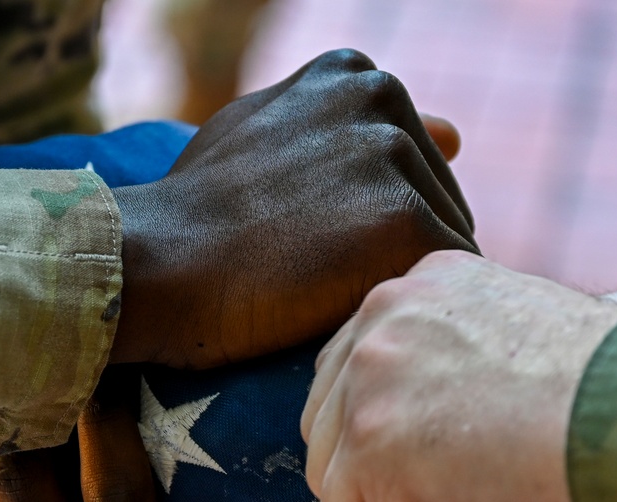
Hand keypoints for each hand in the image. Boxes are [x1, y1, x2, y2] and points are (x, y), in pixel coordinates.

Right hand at [110, 48, 477, 368]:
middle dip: (396, 248)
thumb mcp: (264, 133)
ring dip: (404, 279)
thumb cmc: (197, 210)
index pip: (411, 162)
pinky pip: (444, 285)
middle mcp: (382, 97)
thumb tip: (459, 131)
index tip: (324, 245)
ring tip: (329, 290)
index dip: (373, 218)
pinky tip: (352, 312)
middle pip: (438, 199)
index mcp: (352, 74)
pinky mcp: (407, 223)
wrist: (157, 263)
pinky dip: (408, 310)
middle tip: (318, 273)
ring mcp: (396, 157)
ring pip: (446, 244)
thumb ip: (347, 124)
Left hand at [301, 251, 616, 501]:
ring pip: (329, 474)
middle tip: (452, 496)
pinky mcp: (370, 441)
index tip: (436, 460)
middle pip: (327, 420)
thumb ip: (443, 373)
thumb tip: (384, 441)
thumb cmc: (599, 392)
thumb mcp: (508, 350)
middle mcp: (383, 314)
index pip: (352, 370)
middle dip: (375, 474)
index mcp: (420, 286)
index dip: (382, 432)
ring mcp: (370, 376)